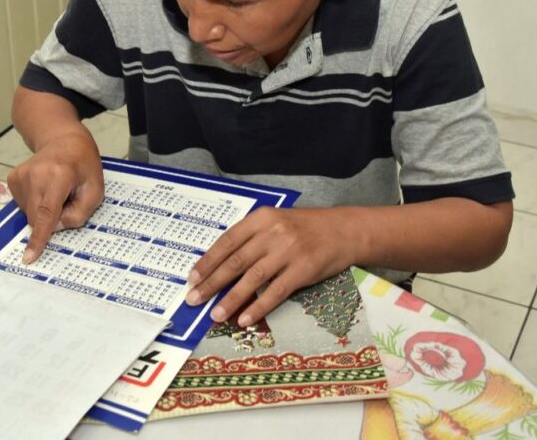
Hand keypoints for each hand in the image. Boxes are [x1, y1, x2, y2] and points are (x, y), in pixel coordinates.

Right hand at [6, 130, 103, 264]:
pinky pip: (23, 204)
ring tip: (56, 190)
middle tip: (67, 199)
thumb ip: (79, 213)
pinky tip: (44, 188)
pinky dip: (35, 203)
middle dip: (52, 218)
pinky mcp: (12, 178)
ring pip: (29, 212)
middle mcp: (35, 175)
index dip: (39, 237)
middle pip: (37, 217)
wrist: (63, 139)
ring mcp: (20, 176)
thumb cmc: (84, 165)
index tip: (29, 257)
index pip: (47, 213)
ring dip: (43, 210)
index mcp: (59, 176)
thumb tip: (54, 228)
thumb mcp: (95, 189)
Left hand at [185, 207, 353, 326]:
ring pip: (252, 279)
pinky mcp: (303, 270)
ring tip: (214, 314)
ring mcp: (288, 252)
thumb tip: (220, 265)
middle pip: (235, 261)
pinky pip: (275, 292)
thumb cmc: (306, 228)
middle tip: (193, 299)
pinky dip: (258, 307)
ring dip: (230, 299)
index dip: (208, 261)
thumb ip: (251, 237)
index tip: (192, 277)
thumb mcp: (276, 221)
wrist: (344, 230)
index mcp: (261, 218)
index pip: (227, 241)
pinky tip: (244, 319)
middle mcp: (272, 233)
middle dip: (211, 282)